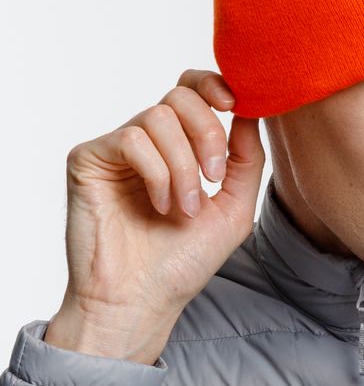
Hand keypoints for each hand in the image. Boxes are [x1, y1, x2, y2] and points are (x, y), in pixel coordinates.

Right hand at [44, 70, 264, 362]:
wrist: (141, 301)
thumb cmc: (183, 261)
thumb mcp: (234, 207)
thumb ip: (247, 158)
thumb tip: (252, 109)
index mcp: (177, 145)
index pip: (190, 89)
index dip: (212, 84)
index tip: (232, 103)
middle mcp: (145, 141)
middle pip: (180, 97)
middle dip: (207, 133)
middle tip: (214, 177)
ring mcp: (115, 149)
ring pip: (159, 118)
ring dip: (183, 165)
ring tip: (184, 208)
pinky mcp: (88, 160)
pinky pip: (131, 139)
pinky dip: (157, 173)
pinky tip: (159, 206)